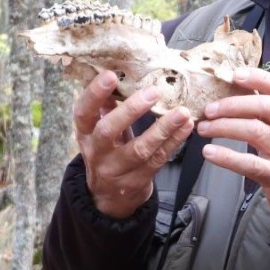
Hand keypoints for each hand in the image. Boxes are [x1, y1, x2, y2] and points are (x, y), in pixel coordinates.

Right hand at [74, 69, 195, 218]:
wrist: (109, 197)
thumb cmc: (108, 152)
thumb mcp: (100, 130)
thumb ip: (107, 106)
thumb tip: (119, 71)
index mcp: (85, 134)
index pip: (83, 112)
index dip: (94, 94)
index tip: (110, 75)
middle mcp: (96, 153)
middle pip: (108, 131)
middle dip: (131, 111)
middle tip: (153, 92)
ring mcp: (116, 171)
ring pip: (140, 150)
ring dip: (163, 129)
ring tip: (182, 112)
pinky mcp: (137, 182)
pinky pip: (158, 160)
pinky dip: (174, 142)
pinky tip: (186, 128)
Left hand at [196, 67, 269, 228]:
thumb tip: (239, 94)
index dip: (260, 79)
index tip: (236, 75)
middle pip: (267, 108)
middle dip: (234, 104)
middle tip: (210, 109)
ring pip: (256, 132)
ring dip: (225, 127)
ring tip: (204, 128)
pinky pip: (250, 164)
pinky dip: (226, 157)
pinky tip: (210, 153)